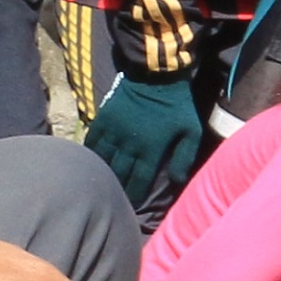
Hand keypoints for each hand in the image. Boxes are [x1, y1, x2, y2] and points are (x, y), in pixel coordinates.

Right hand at [85, 73, 208, 205]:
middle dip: (118, 188)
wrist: (157, 75)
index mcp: (151, 148)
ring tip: (101, 184)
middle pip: (120, 173)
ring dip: (103, 173)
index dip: (135, 194)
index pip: (140, 179)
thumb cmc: (177, 105)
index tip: (131, 206)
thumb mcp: (191, 131)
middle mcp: (130, 143)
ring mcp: (114, 131)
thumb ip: (184, 157)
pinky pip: (93, 141)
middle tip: (115, 200)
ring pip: (104, 159)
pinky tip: (90, 162)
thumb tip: (177, 182)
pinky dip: (91, 154)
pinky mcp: (103, 118)